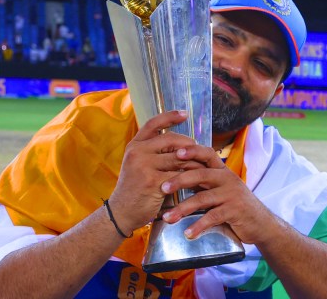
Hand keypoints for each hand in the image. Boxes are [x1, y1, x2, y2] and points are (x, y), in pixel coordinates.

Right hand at [108, 110, 206, 234]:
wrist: (122, 212)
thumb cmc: (135, 188)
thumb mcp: (138, 165)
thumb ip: (154, 153)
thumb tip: (182, 145)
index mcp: (134, 145)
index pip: (153, 123)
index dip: (170, 116)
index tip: (185, 113)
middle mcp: (137, 152)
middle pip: (170, 139)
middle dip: (189, 145)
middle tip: (199, 151)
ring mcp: (144, 166)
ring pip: (178, 158)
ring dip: (193, 162)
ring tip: (204, 165)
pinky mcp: (152, 181)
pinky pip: (178, 175)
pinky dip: (190, 178)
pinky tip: (198, 181)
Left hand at [159, 145, 276, 244]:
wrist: (261, 223)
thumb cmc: (234, 204)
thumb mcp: (220, 188)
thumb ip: (202, 182)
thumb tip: (173, 175)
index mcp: (222, 171)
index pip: (207, 154)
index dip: (192, 151)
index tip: (175, 153)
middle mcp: (227, 179)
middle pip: (201, 174)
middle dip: (180, 180)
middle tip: (163, 187)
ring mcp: (231, 194)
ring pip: (203, 198)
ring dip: (183, 209)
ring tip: (167, 218)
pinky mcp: (235, 211)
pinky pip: (213, 217)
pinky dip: (198, 226)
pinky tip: (188, 233)